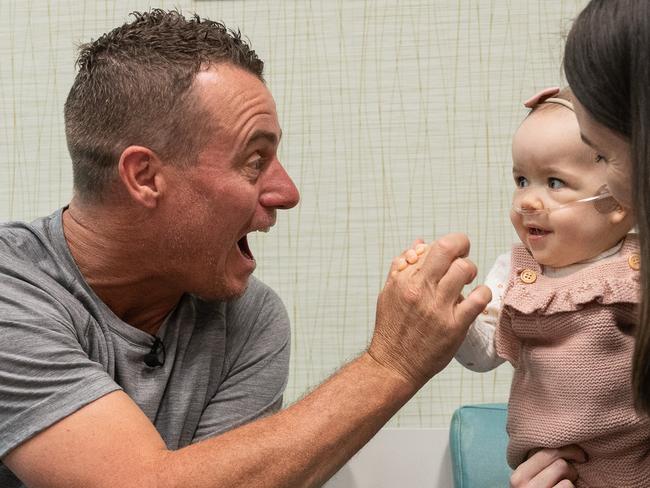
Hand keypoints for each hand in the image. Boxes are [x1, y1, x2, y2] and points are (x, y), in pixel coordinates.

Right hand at [368, 234, 490, 386]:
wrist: (394, 364)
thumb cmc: (392, 328)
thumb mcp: (389, 292)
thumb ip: (402, 267)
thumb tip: (420, 244)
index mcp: (404, 280)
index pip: (432, 246)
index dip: (447, 244)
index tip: (452, 252)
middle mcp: (421, 290)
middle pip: (448, 249)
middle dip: (462, 246)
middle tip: (463, 258)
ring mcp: (438, 308)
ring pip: (465, 269)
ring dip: (470, 270)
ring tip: (467, 280)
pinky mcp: (454, 326)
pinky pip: (479, 299)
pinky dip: (483, 293)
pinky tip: (477, 298)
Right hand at [510, 446, 587, 487]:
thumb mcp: (531, 481)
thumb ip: (538, 466)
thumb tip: (563, 446)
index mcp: (518, 475)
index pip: (545, 451)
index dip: (567, 449)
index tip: (579, 456)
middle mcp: (522, 484)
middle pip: (558, 463)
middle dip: (571, 468)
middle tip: (573, 476)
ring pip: (566, 479)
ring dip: (571, 485)